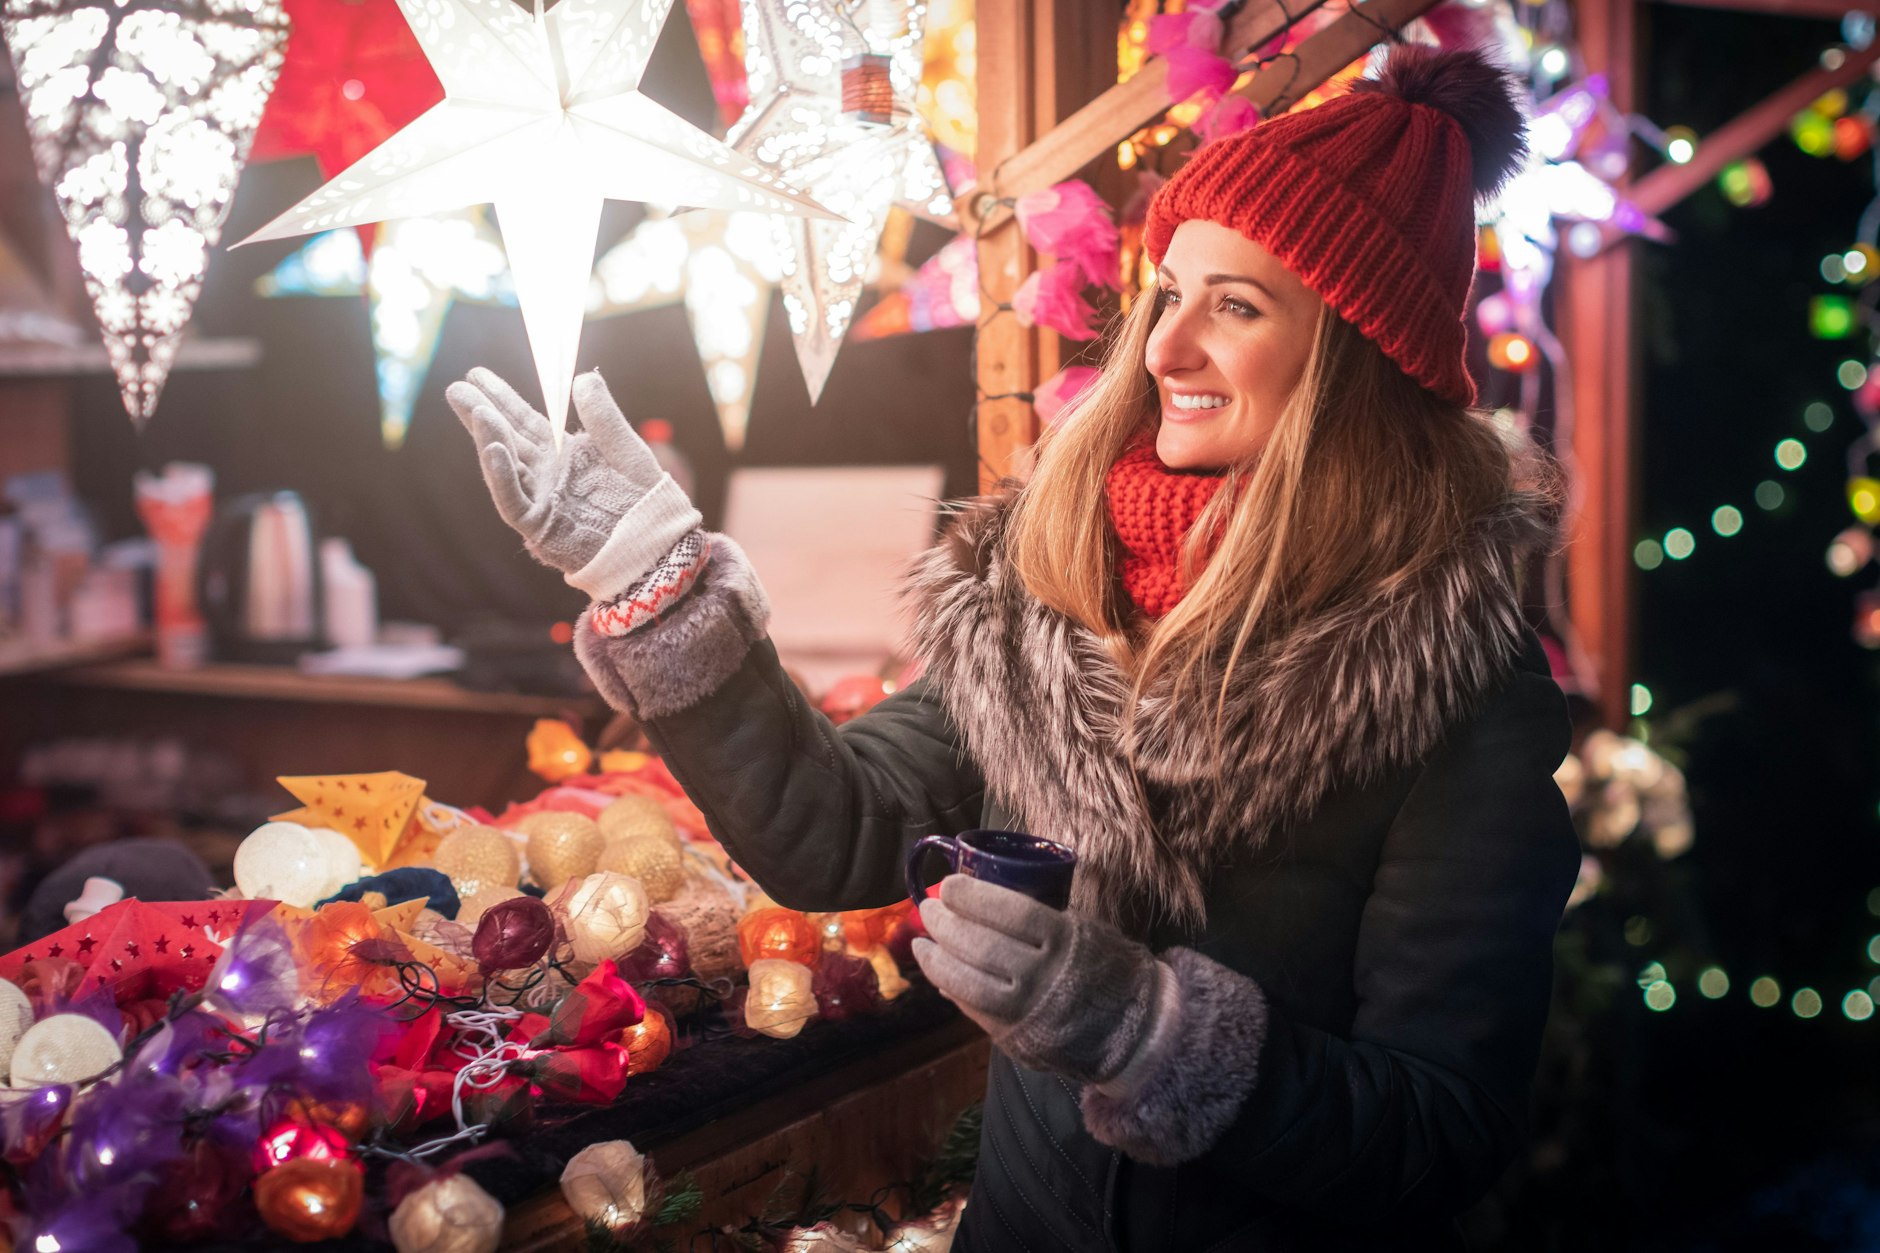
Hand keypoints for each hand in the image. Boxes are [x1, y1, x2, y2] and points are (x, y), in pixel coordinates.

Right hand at [447, 368, 699, 599]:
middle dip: (482, 414)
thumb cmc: (645, 500)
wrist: (656, 544)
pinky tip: (493, 448)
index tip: (477, 374)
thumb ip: (605, 418)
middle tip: (456, 389)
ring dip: (489, 440)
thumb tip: (582, 376)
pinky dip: (502, 476)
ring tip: (477, 411)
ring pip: (507, 467)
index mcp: (564, 455)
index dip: (503, 398)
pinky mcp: (540, 528)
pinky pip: (514, 501)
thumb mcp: (626, 451)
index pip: (526, 421)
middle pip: (508, 440)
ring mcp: (541, 500)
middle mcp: (546, 476)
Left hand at [913, 875, 1168, 1084]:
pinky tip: (937, 972)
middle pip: (981, 945)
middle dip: (946, 924)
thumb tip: (978, 903)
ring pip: (967, 982)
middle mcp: (1043, 976)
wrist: (1134, 1030)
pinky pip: (972, 1009)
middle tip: (928, 908)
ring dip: (937, 959)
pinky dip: (950, 988)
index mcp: (1064, 940)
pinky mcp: (1014, 1036)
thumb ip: (1037, 919)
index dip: (973, 896)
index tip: (951, 884)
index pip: (1010, 911)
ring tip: (922, 941)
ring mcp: (1026, 1010)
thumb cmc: (1105, 967)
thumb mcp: (1081, 930)